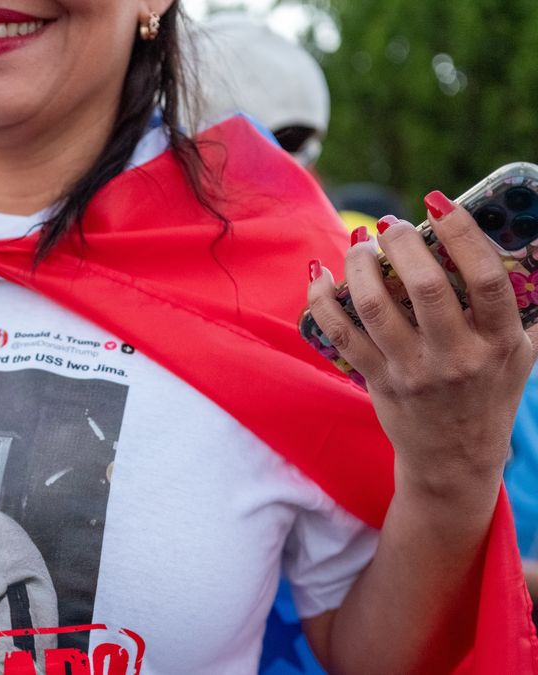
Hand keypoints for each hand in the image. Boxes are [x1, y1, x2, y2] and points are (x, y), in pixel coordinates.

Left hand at [307, 193, 535, 499]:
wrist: (455, 457)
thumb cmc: (490, 391)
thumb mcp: (521, 351)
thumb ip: (520, 302)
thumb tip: (523, 239)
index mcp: (500, 341)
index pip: (486, 279)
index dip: (461, 234)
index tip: (437, 202)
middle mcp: (456, 356)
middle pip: (426, 288)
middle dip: (402, 245)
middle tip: (391, 225)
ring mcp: (412, 371)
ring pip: (375, 307)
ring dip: (359, 267)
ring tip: (359, 244)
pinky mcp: (377, 381)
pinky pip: (339, 334)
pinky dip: (323, 301)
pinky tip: (320, 275)